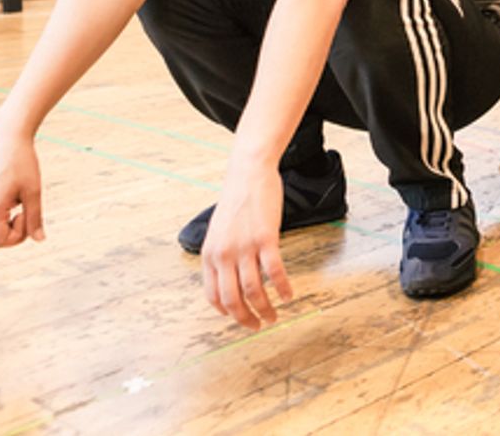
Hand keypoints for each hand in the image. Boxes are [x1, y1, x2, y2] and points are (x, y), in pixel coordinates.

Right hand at [0, 130, 45, 247]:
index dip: (18, 236)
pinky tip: (12, 197)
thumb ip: (35, 218)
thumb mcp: (34, 191)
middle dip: (12, 234)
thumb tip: (40, 240)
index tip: (28, 214)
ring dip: (6, 225)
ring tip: (19, 203)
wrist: (8, 138)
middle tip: (25, 212)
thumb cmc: (23, 163)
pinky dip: (1, 216)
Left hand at [201, 163, 292, 329]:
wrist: (248, 174)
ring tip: (274, 316)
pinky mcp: (265, 239)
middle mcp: (224, 254)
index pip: (213, 295)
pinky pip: (275, 271)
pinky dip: (283, 287)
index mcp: (210, 254)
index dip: (226, 312)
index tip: (239, 318)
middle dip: (245, 318)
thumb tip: (230, 276)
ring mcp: (244, 247)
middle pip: (232, 299)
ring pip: (253, 290)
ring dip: (265, 308)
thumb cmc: (237, 200)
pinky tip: (289, 295)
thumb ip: (222, 253)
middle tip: (258, 326)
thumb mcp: (219, 230)